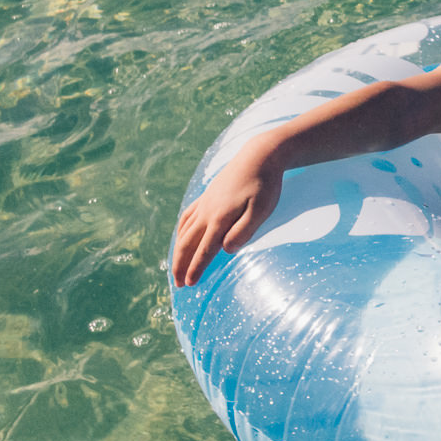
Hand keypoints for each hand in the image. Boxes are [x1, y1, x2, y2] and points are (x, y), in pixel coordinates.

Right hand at [170, 149, 282, 287]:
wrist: (259, 156)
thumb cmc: (265, 185)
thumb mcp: (261, 210)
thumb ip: (243, 231)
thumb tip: (226, 250)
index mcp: (220, 218)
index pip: (205, 249)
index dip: (196, 268)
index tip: (189, 284)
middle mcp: (207, 211)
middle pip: (188, 243)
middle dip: (181, 265)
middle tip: (177, 284)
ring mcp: (205, 203)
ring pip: (184, 231)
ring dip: (178, 251)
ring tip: (175, 267)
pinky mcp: (207, 196)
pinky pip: (187, 216)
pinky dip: (180, 231)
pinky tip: (180, 237)